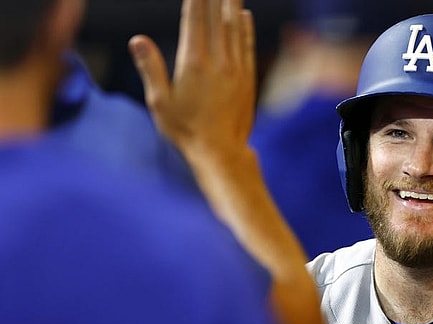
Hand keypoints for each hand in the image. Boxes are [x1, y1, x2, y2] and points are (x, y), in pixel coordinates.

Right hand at [128, 0, 256, 161]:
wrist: (221, 152)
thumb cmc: (186, 130)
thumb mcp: (159, 102)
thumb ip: (150, 68)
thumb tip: (137, 39)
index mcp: (193, 63)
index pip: (194, 19)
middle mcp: (217, 62)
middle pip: (216, 18)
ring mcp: (236, 70)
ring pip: (234, 28)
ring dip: (232, 4)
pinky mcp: (248, 80)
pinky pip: (247, 47)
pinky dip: (245, 29)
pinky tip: (244, 15)